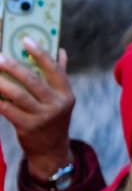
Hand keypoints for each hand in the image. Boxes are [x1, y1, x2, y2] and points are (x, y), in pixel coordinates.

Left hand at [0, 38, 74, 179]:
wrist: (52, 150)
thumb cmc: (54, 118)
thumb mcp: (62, 99)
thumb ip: (60, 75)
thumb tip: (61, 51)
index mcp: (66, 94)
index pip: (54, 69)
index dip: (40, 53)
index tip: (26, 39)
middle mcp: (56, 105)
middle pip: (33, 81)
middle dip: (14, 67)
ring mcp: (42, 117)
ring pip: (17, 95)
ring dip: (1, 83)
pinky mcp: (26, 127)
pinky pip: (7, 109)